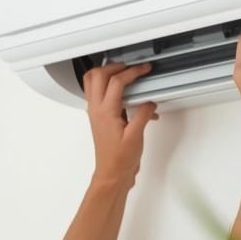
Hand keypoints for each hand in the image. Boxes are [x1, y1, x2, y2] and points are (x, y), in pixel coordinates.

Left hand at [84, 61, 159, 187]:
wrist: (112, 173)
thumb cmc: (120, 159)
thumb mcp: (136, 136)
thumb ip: (143, 115)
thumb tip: (149, 102)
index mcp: (105, 112)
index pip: (116, 82)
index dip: (132, 72)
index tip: (143, 70)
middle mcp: (96, 109)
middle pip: (98, 75)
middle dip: (115, 67)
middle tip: (132, 68)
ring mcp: (95, 112)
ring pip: (91, 81)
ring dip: (105, 73)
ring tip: (122, 73)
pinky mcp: (98, 117)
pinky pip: (95, 93)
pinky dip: (106, 85)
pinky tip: (123, 93)